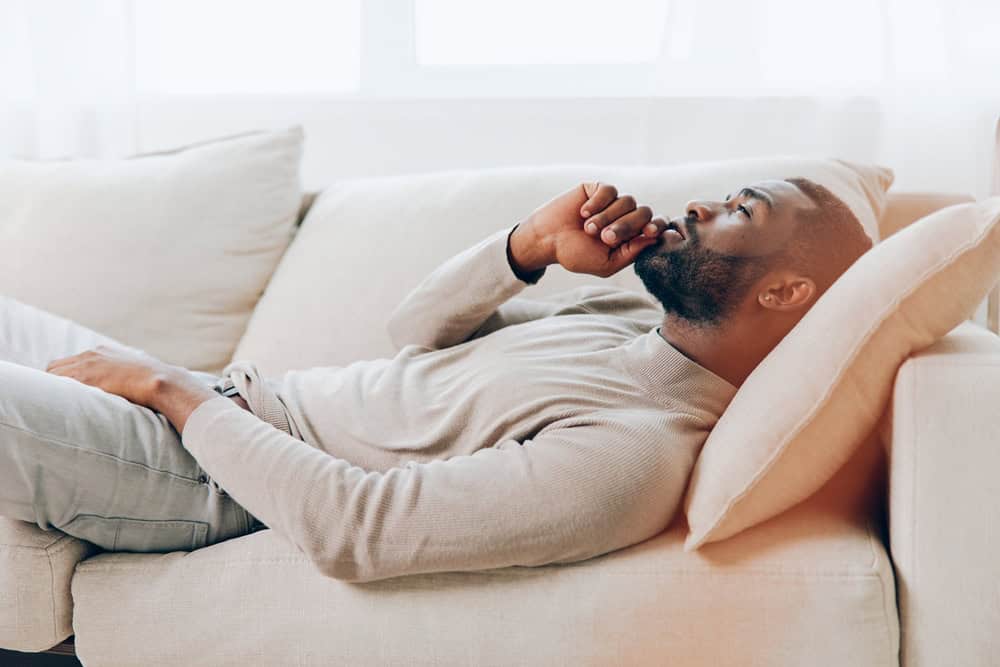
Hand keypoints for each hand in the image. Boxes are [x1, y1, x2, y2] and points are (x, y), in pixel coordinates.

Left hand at [45, 344, 177, 408]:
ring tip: (57, 405)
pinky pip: (56, 381)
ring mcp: (88, 364)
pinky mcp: (86, 377)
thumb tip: (124, 388)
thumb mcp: (136, 372)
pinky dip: (55, 392)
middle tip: (58, 400)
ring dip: (53, 388)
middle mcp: (92, 354)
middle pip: (56, 366)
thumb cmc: (154, 383)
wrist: (161, 382)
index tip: (66, 391)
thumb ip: (122, 375)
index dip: (65, 377)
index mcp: (103, 352)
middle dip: (54, 382)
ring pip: (52, 373)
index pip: (71, 362)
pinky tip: (61, 405)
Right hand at [510, 182, 668, 277]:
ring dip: (607, 217)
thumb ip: (631, 253)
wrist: (547, 239)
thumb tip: (654, 238)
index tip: (650, 231)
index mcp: (632, 236)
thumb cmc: (575, 254)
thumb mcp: (606, 264)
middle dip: (626, 226)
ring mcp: (613, 202)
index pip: (657, 226)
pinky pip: (609, 190)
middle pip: (644, 212)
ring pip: (627, 201)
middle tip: (605, 238)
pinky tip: (583, 213)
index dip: (658, 226)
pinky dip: (597, 203)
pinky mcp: (598, 189)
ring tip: (588, 229)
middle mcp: (626, 217)